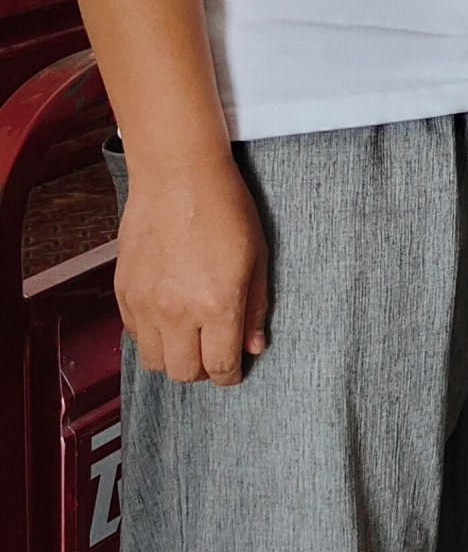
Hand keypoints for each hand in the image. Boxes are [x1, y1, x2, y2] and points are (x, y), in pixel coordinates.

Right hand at [115, 151, 268, 385]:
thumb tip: (254, 345)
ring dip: (174, 358)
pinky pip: (135, 336)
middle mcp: (177, 312)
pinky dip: (152, 337)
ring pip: (155, 362)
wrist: (178, 177)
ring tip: (191, 338)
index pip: (220, 365)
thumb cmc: (225, 206)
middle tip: (214, 353)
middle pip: (184, 373)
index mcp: (218, 304)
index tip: (234, 370)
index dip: (230, 374)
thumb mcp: (258, 255)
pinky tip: (169, 318)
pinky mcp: (124, 294)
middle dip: (203, 370)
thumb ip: (256, 306)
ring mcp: (145, 305)